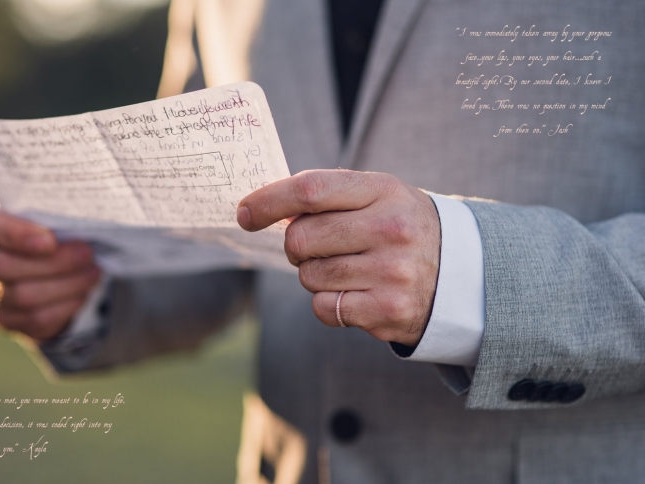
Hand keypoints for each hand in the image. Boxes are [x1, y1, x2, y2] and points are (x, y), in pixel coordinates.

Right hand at [0, 200, 100, 340]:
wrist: (55, 269)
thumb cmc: (54, 232)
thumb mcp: (54, 217)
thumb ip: (58, 214)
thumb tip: (85, 214)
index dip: (15, 234)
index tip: (50, 241)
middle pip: (4, 266)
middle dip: (53, 262)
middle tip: (87, 253)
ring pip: (22, 295)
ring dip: (66, 284)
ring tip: (93, 273)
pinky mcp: (5, 318)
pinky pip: (35, 318)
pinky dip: (64, 307)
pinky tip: (83, 294)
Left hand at [237, 170, 440, 345]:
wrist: (461, 274)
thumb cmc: (401, 228)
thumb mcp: (378, 197)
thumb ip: (327, 197)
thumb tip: (262, 208)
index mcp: (384, 191)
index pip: (311, 189)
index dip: (269, 200)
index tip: (244, 212)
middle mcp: (390, 229)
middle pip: (300, 238)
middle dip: (295, 246)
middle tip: (314, 248)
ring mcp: (391, 272)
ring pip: (308, 276)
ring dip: (313, 275)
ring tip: (345, 269)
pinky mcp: (388, 310)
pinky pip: (323, 307)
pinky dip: (326, 303)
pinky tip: (353, 294)